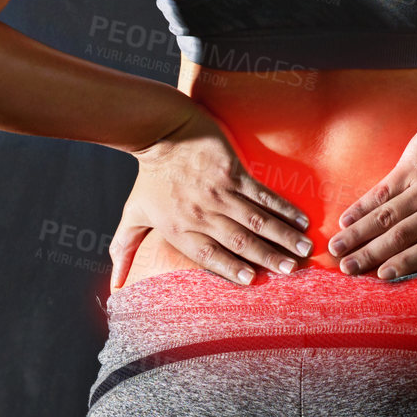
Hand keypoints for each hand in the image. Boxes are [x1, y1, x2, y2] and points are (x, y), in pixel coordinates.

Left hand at [108, 103, 313, 290]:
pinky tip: (300, 219)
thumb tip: (113, 285)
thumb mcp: (133, 214)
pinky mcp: (233, 172)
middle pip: (238, 240)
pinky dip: (283, 207)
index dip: (230, 268)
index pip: (208, 254)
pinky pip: (263, 194)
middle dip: (267, 257)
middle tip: (291, 272)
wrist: (160, 131)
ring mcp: (219, 191)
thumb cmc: (147, 178)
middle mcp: (201, 213)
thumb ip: (124, 248)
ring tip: (304, 251)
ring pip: (256, 219)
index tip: (252, 280)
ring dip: (282, 235)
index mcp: (179, 228)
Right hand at [328, 97, 416, 280]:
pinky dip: (362, 207)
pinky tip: (346, 218)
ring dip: (359, 236)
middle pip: (400, 239)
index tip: (382, 278)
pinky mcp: (408, 168)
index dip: (404, 265)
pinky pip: (381, 193)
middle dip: (370, 257)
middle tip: (346, 271)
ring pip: (385, 219)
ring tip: (337, 250)